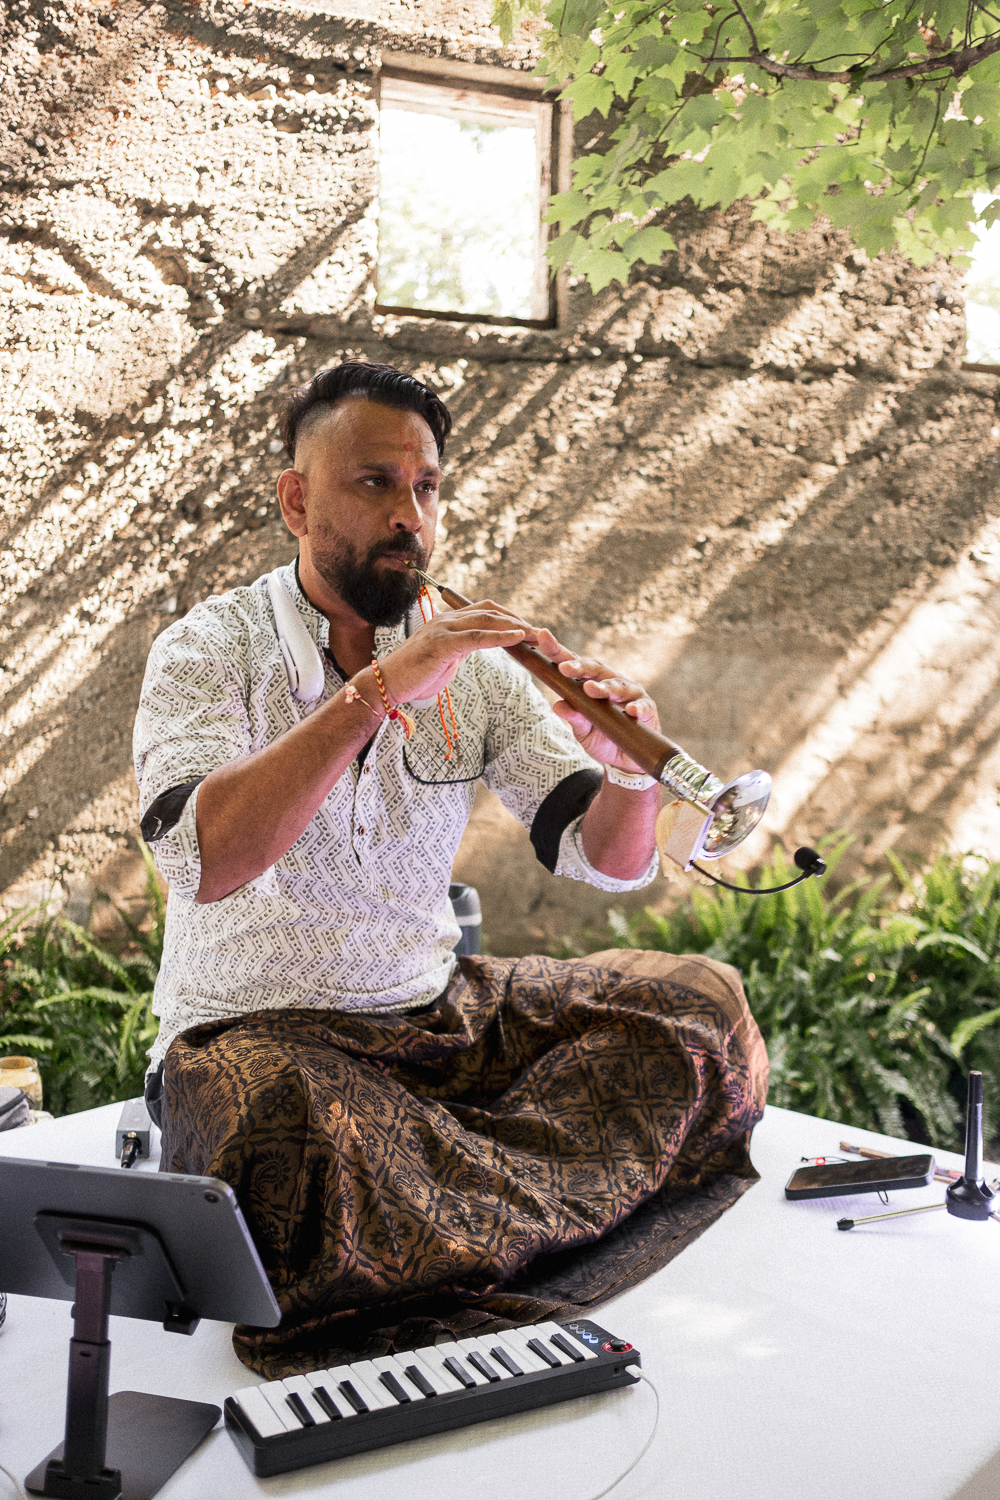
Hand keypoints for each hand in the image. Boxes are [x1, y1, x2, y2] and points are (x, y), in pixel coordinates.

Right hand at [375, 600, 529, 702]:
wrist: (387, 684)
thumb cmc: (414, 675)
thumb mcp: (444, 658)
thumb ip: (460, 647)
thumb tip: (476, 646)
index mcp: (447, 621)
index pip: (484, 610)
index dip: (509, 616)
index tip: (528, 629)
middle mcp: (446, 620)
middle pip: (490, 611)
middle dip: (517, 620)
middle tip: (540, 632)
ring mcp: (443, 629)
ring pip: (486, 620)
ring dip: (515, 627)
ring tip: (536, 635)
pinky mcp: (442, 644)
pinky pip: (477, 637)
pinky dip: (500, 636)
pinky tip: (517, 639)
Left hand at [536, 629, 660, 772]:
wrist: (626, 758)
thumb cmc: (603, 738)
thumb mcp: (583, 731)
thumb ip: (574, 717)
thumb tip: (558, 705)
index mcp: (592, 683)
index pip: (574, 664)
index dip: (559, 651)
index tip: (542, 637)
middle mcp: (611, 682)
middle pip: (596, 668)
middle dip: (579, 666)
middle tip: (564, 668)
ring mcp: (630, 694)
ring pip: (617, 685)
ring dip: (604, 687)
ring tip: (591, 689)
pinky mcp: (646, 709)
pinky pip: (642, 707)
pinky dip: (637, 708)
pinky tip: (631, 711)